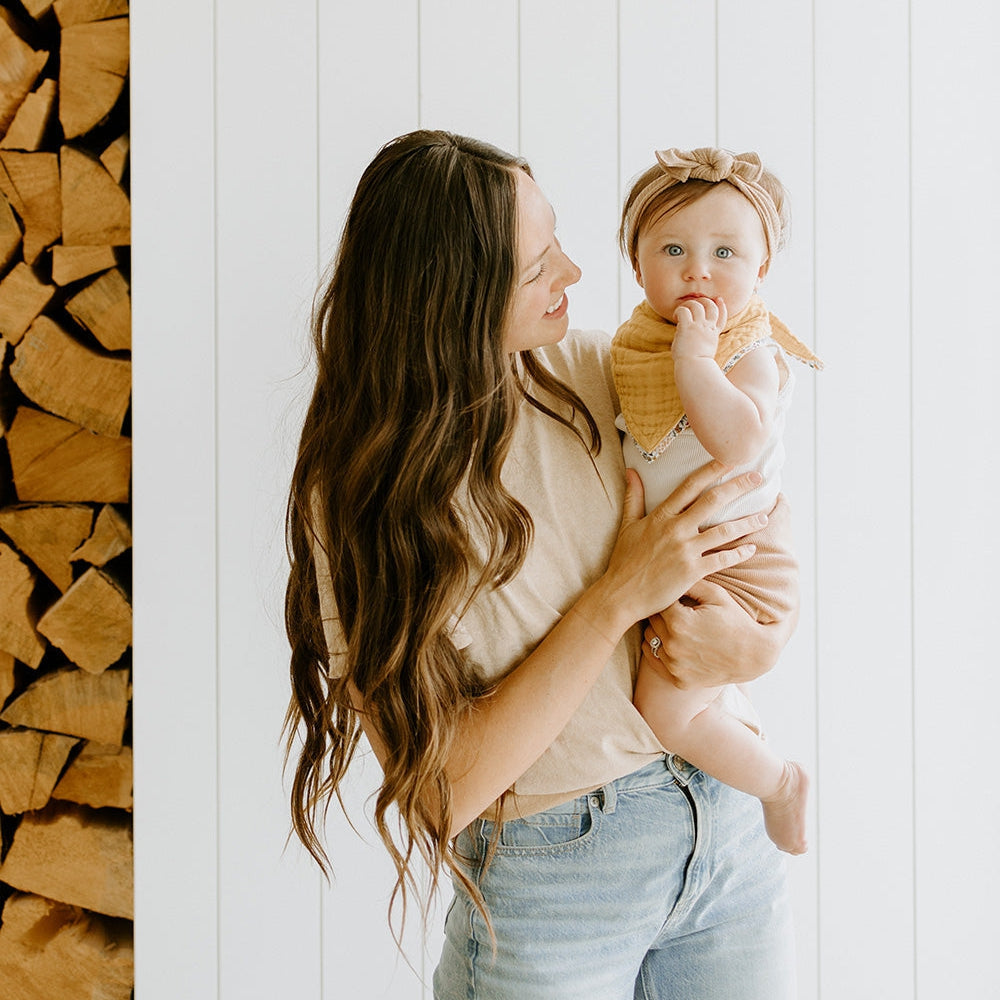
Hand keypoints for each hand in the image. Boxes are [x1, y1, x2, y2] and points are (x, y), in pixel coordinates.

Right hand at [591, 462, 767, 636]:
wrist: (620, 595)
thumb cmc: (623, 561)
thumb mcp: (627, 525)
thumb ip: (634, 497)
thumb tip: (631, 471)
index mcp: (661, 516)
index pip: (691, 485)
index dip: (712, 469)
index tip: (731, 459)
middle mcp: (675, 529)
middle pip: (713, 501)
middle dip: (738, 487)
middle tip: (758, 478)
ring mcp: (685, 550)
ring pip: (724, 531)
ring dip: (747, 523)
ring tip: (764, 518)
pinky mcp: (692, 571)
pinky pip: (722, 559)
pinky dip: (739, 553)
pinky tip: (751, 549)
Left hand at [642, 579, 796, 688]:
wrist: (754, 655)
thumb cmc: (735, 620)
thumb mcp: (716, 594)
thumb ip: (690, 580)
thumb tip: (668, 569)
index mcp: (679, 622)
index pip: (657, 602)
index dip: (666, 597)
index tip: (673, 594)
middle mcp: (673, 646)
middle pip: (651, 621)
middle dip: (661, 613)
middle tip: (675, 609)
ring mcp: (674, 666)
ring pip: (650, 640)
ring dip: (658, 632)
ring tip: (676, 626)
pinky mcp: (678, 680)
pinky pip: (655, 660)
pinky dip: (660, 651)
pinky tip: (672, 642)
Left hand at [672, 296, 726, 360]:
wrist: (694, 368)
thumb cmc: (696, 365)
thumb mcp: (705, 353)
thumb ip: (703, 343)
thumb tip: (691, 339)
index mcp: (713, 335)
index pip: (722, 317)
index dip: (722, 306)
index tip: (719, 299)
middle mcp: (708, 328)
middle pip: (711, 306)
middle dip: (703, 301)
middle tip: (693, 304)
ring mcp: (698, 327)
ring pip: (697, 305)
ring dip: (689, 304)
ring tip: (682, 310)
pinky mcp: (687, 327)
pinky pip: (683, 311)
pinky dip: (679, 310)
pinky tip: (675, 317)